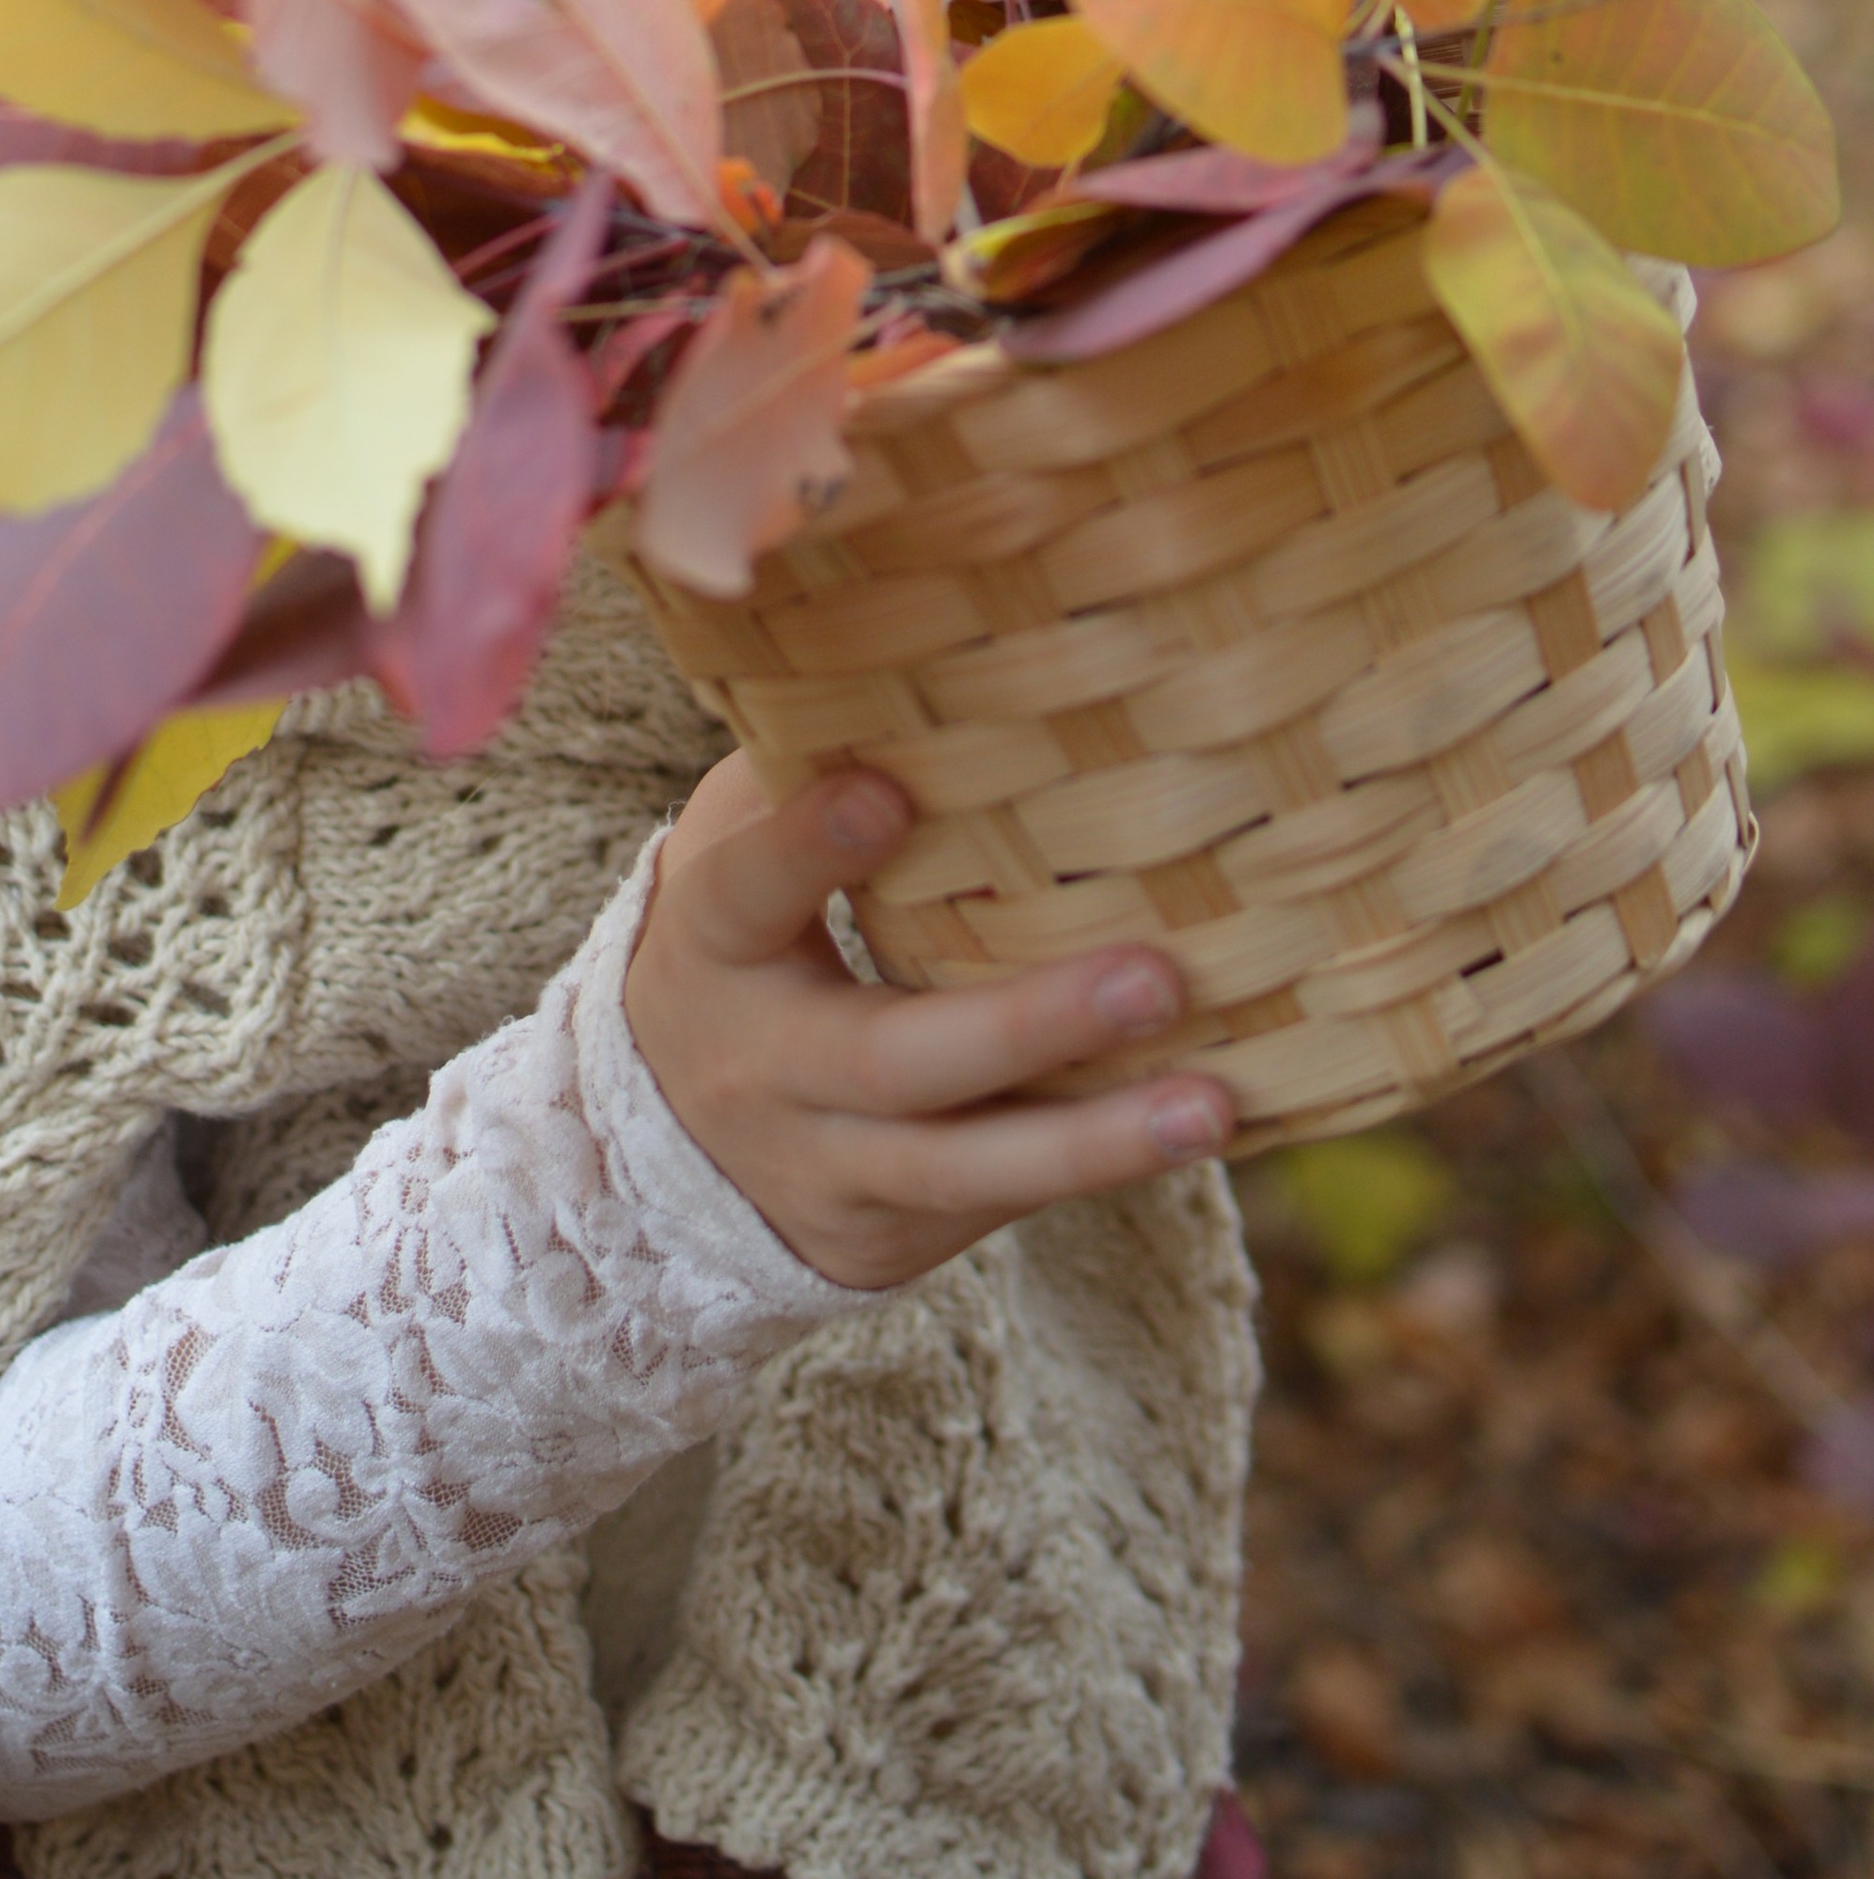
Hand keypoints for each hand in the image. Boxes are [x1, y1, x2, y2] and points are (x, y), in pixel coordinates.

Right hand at [623, 753, 1233, 1292]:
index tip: (888, 791)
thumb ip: (798, 771)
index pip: (748, 893)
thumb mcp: (730, 851)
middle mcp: (769, 1071)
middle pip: (894, 1061)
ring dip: (1099, 1140)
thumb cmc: (743, 939)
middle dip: (1026, 1026)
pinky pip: (1007, 1201)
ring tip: (1212, 1104)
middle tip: (1156, 976)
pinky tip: (1199, 1124)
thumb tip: (916, 644)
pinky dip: (1101, 1163)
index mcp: (717, 948)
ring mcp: (832, 1169)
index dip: (809, 848)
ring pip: (967, 1168)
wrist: (665, 1147)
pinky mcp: (895, 1234)